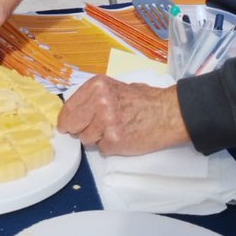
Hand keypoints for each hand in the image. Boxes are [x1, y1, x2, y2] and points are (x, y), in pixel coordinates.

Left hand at [57, 75, 189, 155]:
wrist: (168, 113)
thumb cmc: (145, 100)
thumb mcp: (115, 87)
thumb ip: (94, 97)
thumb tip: (75, 110)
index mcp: (97, 86)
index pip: (69, 108)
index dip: (67, 119)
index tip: (67, 125)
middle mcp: (99, 102)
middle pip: (73, 125)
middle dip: (79, 129)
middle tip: (93, 129)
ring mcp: (106, 123)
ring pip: (86, 139)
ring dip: (97, 138)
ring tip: (116, 130)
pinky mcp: (114, 141)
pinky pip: (101, 149)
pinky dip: (110, 147)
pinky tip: (123, 138)